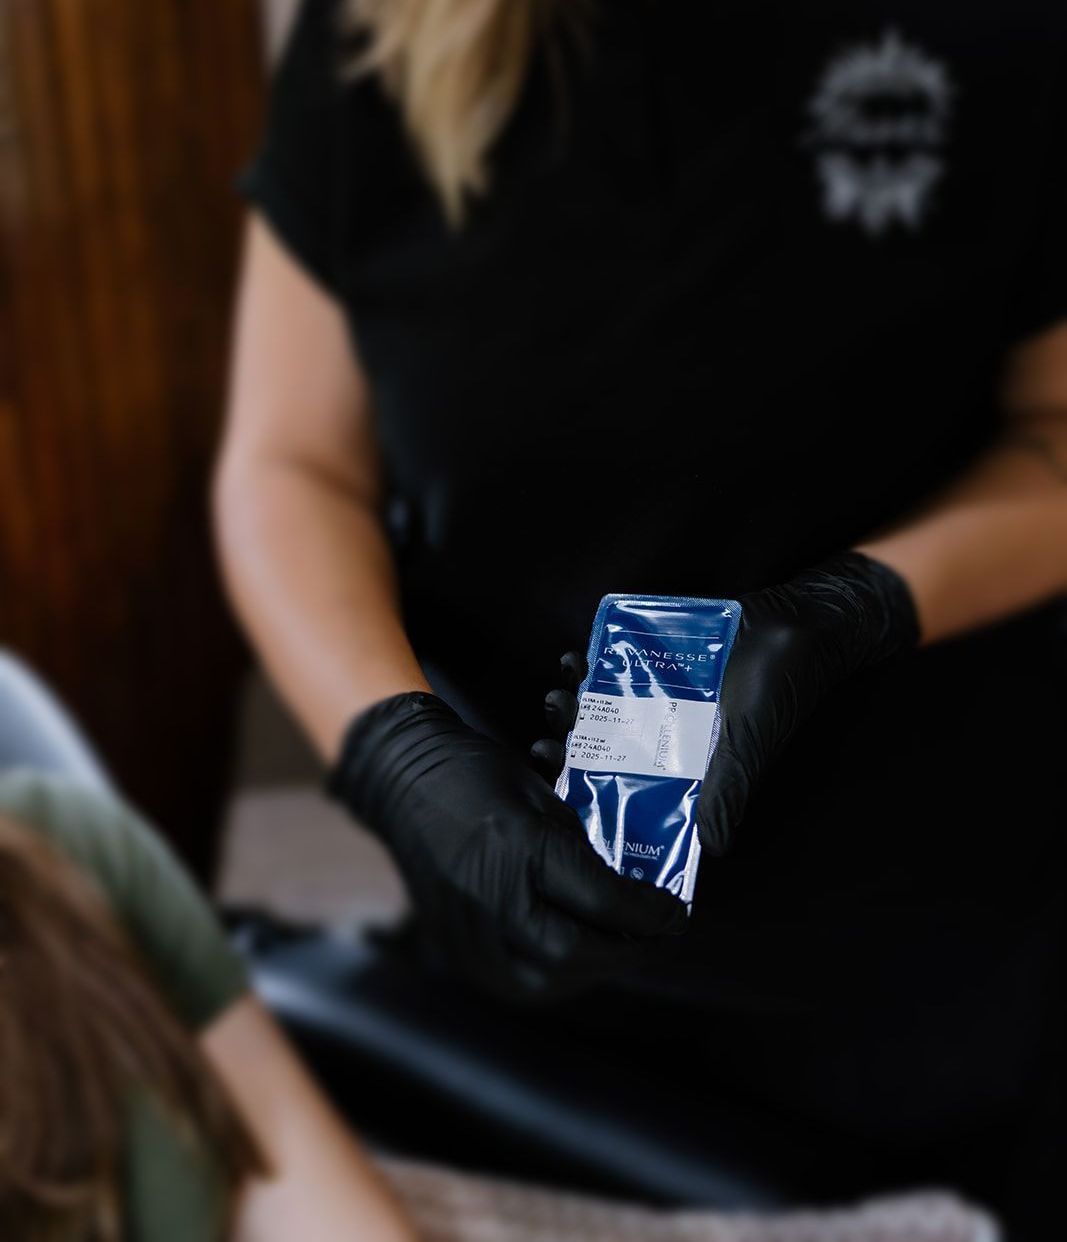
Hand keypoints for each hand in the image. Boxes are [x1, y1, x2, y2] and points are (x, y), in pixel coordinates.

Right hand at [327, 692, 688, 1000]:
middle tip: (655, 934)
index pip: (603, 902)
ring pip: (546, 981)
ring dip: (593, 969)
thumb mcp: (542, 795)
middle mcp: (494, 900)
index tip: (674, 912)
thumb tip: (622, 887)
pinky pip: (514, 982)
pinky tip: (574, 958)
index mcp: (521, 850)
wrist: (402, 783)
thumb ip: (581, 847)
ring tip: (619, 947)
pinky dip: (553, 976)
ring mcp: (469, 932)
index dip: (649, 913)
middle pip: (576, 953)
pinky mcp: (456, 949)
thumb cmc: (475, 775)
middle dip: (627, 948)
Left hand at [532, 552, 918, 858]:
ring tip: (561, 686)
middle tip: (552, 720)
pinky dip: (595, 661)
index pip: (626, 782)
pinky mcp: (662, 657)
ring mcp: (662, 695)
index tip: (554, 766)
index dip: (587, 780)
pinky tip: (576, 655)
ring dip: (578, 697)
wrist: (801, 623)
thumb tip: (714, 850)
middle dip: (572, 735)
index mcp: (683, 765)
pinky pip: (619, 663)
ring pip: (606, 704)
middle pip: (607, 742)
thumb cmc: (778, 692)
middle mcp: (667, 734)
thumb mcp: (748, 745)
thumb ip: (728, 791)